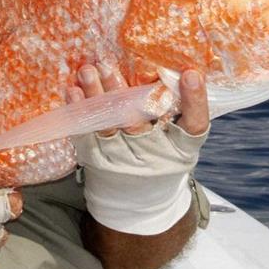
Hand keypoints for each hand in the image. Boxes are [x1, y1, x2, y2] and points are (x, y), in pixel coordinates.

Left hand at [68, 64, 208, 234]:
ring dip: (96, 96)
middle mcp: (154, 156)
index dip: (195, 100)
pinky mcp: (99, 162)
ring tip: (87, 71)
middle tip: (107, 63)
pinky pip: (86, 136)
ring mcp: (123, 160)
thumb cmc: (162, 160)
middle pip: (140, 121)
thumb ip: (182, 110)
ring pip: (109, 126)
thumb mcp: (181, 142)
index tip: (191, 75)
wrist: (137, 205)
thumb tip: (179, 69)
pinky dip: (79, 113)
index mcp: (181, 148)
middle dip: (122, 91)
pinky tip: (72, 92)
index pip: (194, 124)